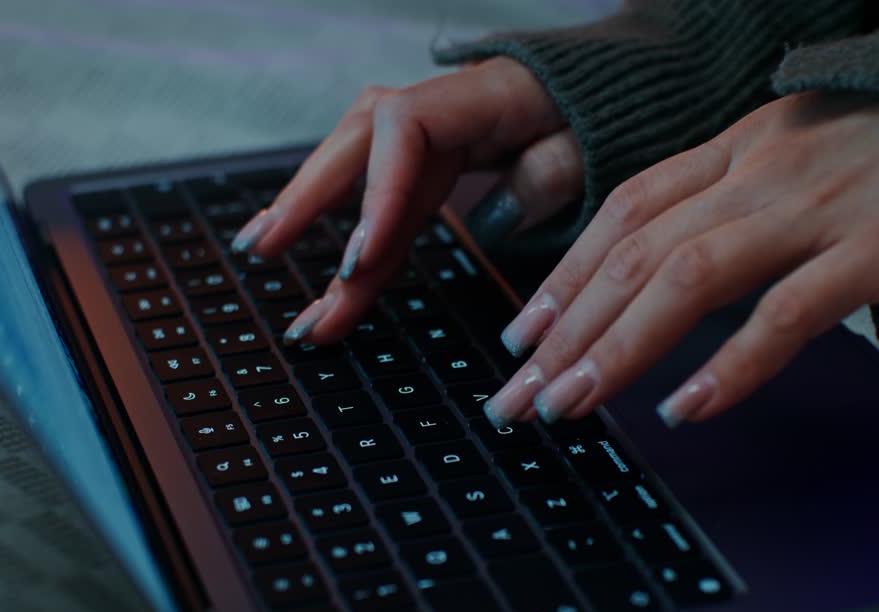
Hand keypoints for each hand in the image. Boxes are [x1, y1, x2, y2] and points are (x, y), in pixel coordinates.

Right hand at [230, 57, 583, 344]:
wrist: (619, 87)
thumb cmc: (610, 117)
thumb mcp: (597, 144)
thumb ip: (549, 174)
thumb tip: (491, 218)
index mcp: (484, 96)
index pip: (404, 132)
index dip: (375, 194)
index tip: (357, 258)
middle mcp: (443, 105)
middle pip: (358, 142)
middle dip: (307, 197)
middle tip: (261, 248)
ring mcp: (431, 127)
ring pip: (357, 165)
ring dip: (308, 207)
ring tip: (259, 247)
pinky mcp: (431, 154)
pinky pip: (381, 189)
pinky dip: (348, 223)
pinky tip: (309, 249)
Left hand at [484, 91, 878, 428]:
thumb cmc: (878, 143)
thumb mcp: (777, 154)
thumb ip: (715, 204)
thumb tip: (646, 278)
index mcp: (728, 152)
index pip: (621, 214)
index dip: (562, 276)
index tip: (521, 335)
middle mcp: (755, 177)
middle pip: (635, 254)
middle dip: (566, 331)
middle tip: (517, 396)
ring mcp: (812, 211)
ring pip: (690, 278)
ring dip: (619, 348)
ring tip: (571, 404)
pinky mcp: (876, 250)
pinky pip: (789, 312)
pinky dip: (732, 364)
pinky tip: (686, 406)